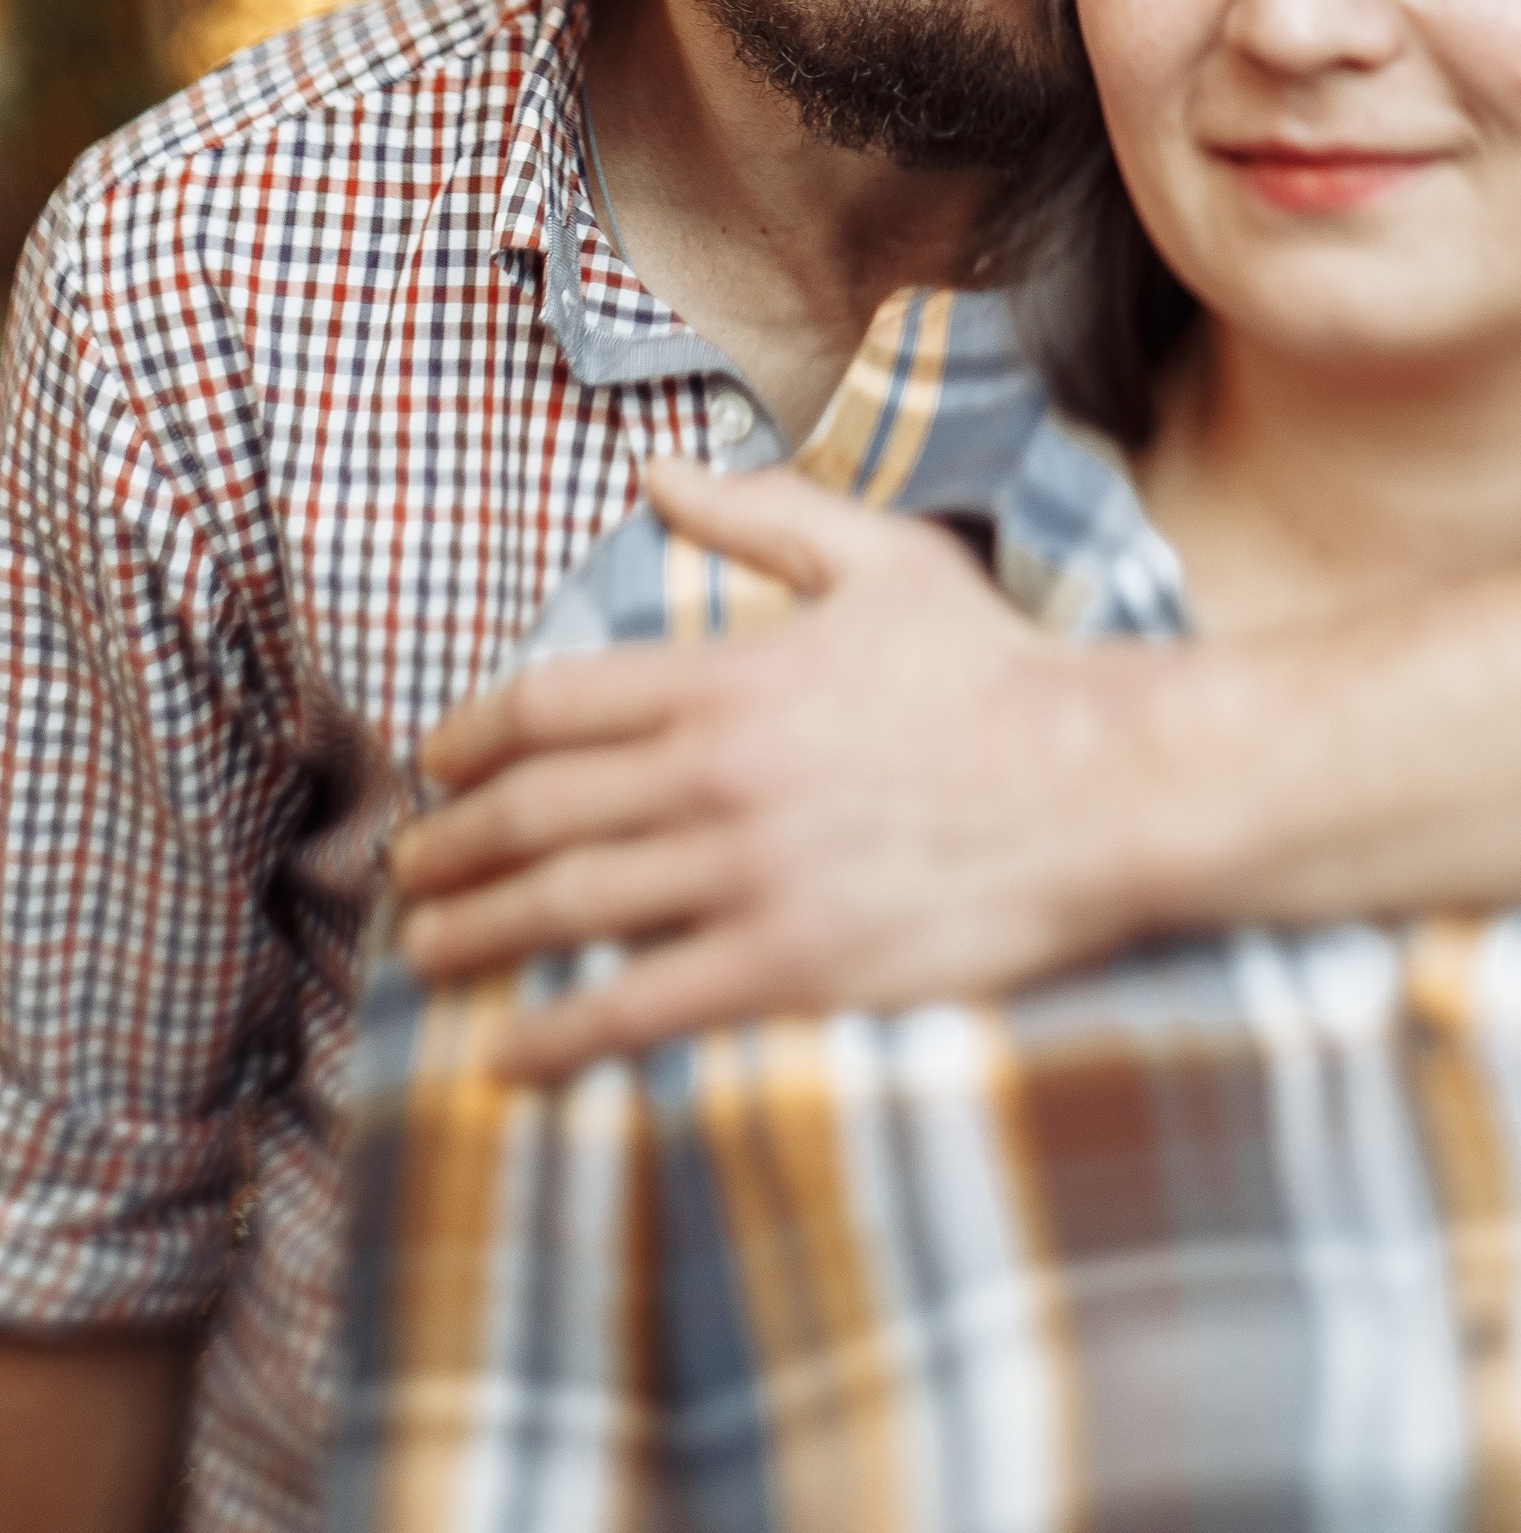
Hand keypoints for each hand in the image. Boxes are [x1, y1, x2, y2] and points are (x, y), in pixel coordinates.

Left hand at [390, 460, 1185, 1077]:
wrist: (1103, 786)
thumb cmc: (998, 671)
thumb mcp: (886, 559)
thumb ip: (764, 512)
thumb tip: (658, 473)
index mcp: (730, 677)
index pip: (551, 706)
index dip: (470, 737)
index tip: (434, 764)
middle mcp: (718, 776)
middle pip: (534, 812)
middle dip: (449, 845)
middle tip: (405, 870)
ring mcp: (748, 875)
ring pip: (566, 908)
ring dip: (476, 933)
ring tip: (428, 949)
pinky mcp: (789, 965)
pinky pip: (637, 1006)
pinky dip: (554, 1037)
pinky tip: (503, 1059)